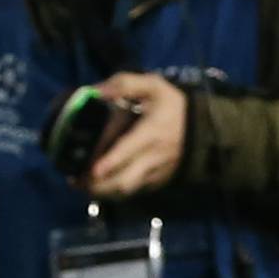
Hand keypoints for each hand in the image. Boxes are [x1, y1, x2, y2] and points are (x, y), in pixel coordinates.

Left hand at [84, 72, 187, 200]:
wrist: (202, 127)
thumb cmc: (172, 106)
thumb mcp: (154, 86)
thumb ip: (125, 84)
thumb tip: (95, 92)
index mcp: (152, 131)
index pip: (130, 149)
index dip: (111, 162)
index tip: (93, 170)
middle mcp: (153, 156)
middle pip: (124, 180)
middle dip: (98, 185)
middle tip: (76, 180)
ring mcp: (155, 172)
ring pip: (126, 191)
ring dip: (102, 192)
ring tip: (81, 186)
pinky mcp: (156, 181)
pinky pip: (133, 193)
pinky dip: (113, 193)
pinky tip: (97, 187)